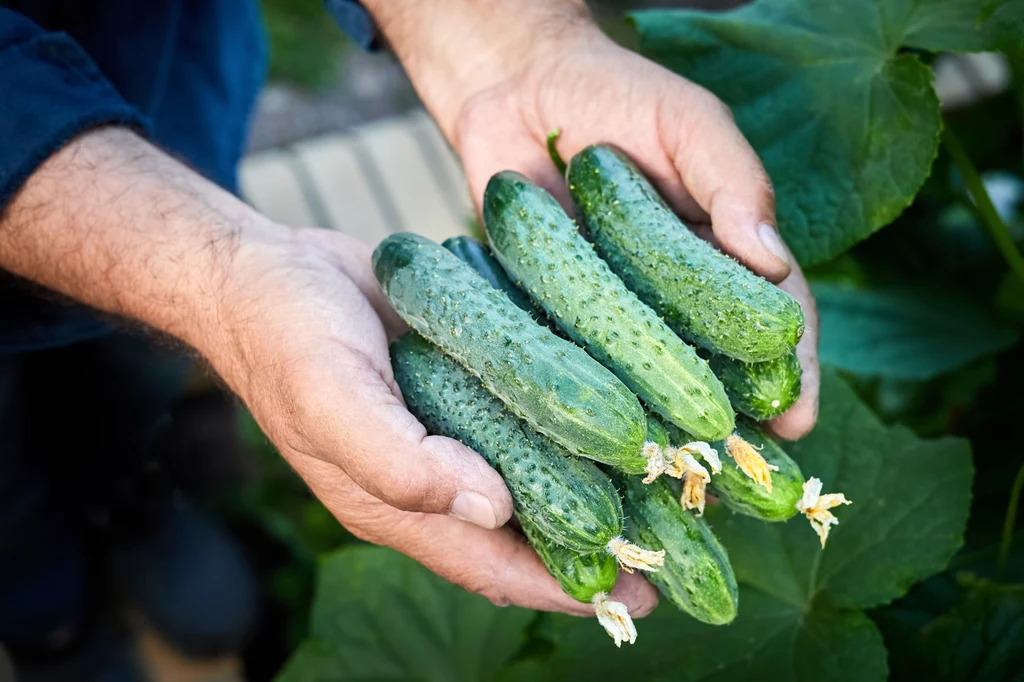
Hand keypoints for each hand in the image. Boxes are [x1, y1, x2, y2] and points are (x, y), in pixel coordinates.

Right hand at [0, 126, 655, 615]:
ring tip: (663, 480)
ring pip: (532, 474)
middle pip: (527, 531)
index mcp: (397, 504)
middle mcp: (431, 479)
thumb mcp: (329, 395)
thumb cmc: (283, 334)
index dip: (568, 587)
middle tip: (677, 538)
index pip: (495, 567)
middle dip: (598, 543)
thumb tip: (494, 506)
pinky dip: (567, 424)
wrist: (261, 271)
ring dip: (593, 484)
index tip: (644, 593)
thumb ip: (398, 460)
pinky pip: (522, 416)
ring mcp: (448, 431)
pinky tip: (613, 407)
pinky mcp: (459, 385)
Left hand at [366, 0, 818, 438]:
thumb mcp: (687, 123)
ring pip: (645, 380)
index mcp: (720, 251)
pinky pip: (573, 363)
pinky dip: (586, 403)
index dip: (792, 371)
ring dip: (661, 431)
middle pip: (713, 366)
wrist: (516, 89)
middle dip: (733, 423)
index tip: (799, 423)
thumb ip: (732, 180)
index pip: (770, 319)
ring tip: (672, 482)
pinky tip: (593, 448)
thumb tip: (770, 258)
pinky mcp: (552, 312)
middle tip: (742, 479)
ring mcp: (611, 307)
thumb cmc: (614, 94)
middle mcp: (671, 291)